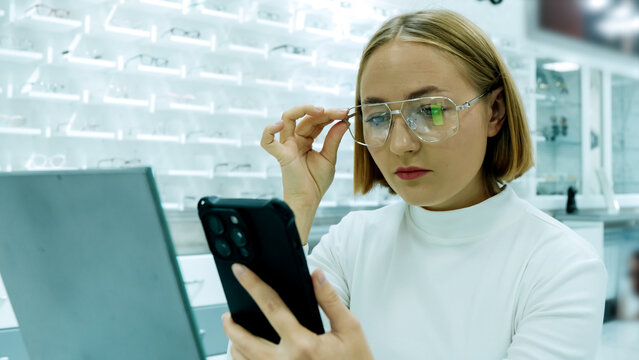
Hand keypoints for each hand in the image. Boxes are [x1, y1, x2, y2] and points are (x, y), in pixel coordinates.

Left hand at [222, 263, 373, 359]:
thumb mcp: (350, 329)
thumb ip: (330, 300)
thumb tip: (316, 275)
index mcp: (303, 344)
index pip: (271, 307)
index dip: (253, 285)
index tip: (240, 272)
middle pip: (245, 341)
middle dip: (231, 325)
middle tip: (227, 314)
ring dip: (234, 344)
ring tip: (233, 332)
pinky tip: (245, 353)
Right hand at [260, 105, 348, 208]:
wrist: (309, 200)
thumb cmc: (316, 181)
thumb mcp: (329, 157)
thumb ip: (334, 139)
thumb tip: (344, 121)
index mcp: (306, 139)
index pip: (316, 120)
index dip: (330, 115)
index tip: (345, 113)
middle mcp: (295, 139)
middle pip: (306, 117)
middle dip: (324, 112)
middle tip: (340, 112)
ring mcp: (287, 145)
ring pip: (287, 118)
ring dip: (303, 110)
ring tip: (322, 111)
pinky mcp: (281, 155)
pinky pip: (267, 141)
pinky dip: (269, 131)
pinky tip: (280, 124)